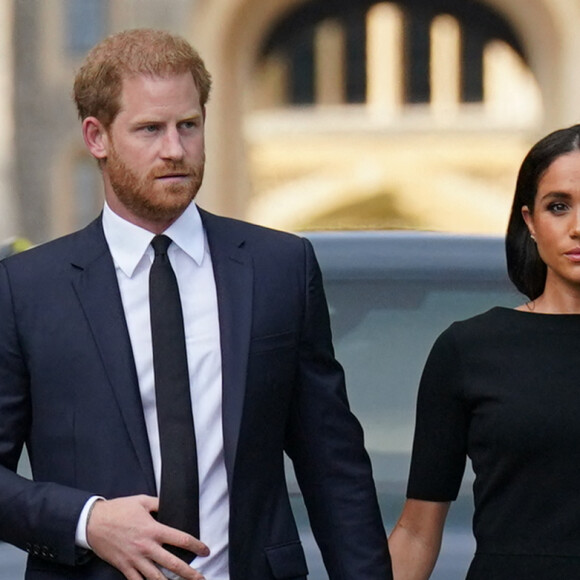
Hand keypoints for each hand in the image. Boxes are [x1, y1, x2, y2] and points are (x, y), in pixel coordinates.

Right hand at [86, 495, 209, 579]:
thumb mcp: (141, 501)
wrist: (93, 522)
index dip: (196, 546)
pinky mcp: (124, 567)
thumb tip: (171, 504)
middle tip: (202, 578)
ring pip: (156, 578)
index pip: (181, 539)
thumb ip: (159, 503)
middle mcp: (147, 547)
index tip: (205, 551)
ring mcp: (135, 560)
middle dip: (189, 573)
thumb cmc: (118, 510)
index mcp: (153, 530)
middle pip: (172, 564)